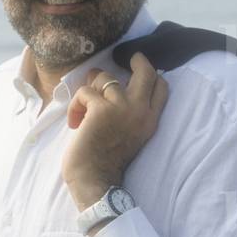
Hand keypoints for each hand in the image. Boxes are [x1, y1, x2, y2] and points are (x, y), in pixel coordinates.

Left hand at [62, 52, 168, 210]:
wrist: (95, 180)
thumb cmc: (106, 161)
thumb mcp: (130, 135)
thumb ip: (132, 114)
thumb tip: (118, 87)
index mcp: (150, 120)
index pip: (161, 86)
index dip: (150, 72)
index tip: (138, 66)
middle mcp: (141, 110)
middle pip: (146, 71)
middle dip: (135, 60)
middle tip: (125, 57)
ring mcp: (122, 107)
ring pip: (104, 77)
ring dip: (89, 89)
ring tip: (83, 109)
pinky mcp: (101, 108)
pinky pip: (84, 92)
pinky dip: (75, 106)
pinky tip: (75, 122)